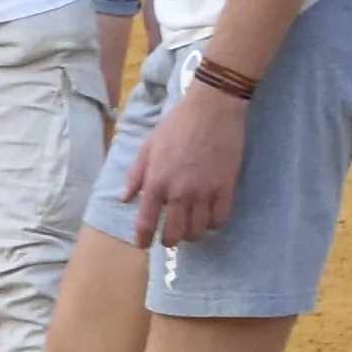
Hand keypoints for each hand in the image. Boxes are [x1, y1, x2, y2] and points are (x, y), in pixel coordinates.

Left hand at [128, 71, 246, 250]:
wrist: (213, 107)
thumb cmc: (177, 123)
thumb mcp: (148, 146)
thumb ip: (136, 174)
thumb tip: (125, 198)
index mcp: (156, 182)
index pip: (146, 223)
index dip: (143, 239)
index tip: (144, 244)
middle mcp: (179, 192)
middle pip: (174, 234)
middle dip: (170, 240)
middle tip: (170, 237)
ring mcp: (204, 192)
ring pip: (197, 231)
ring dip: (192, 233)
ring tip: (190, 226)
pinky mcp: (226, 188)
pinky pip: (220, 219)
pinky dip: (213, 223)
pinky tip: (209, 217)